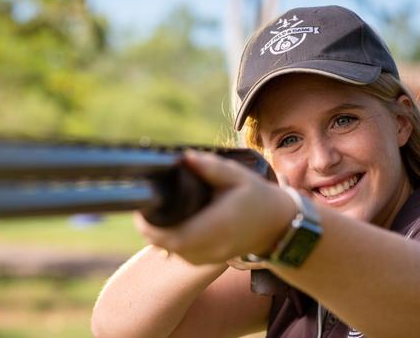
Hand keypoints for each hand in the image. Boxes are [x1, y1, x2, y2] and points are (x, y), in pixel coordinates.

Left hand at [133, 150, 296, 264]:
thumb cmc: (257, 197)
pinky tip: (169, 227)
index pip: (173, 236)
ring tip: (153, 217)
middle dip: (150, 231)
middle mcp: (212, 246)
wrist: (278, 225)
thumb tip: (182, 158)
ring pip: (174, 252)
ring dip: (160, 238)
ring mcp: (212, 257)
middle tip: (143, 212)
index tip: (141, 211)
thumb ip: (210, 167)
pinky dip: (172, 243)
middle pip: (168, 246)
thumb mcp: (237, 176)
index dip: (151, 228)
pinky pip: (184, 255)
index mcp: (217, 225)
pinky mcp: (211, 261)